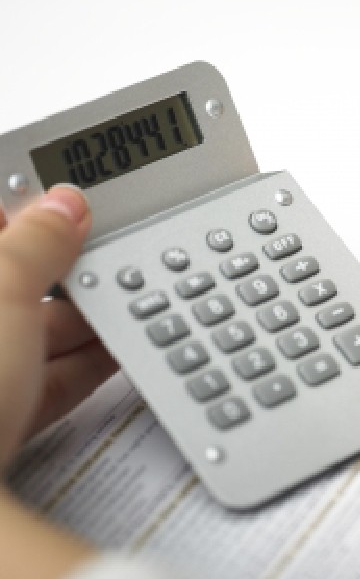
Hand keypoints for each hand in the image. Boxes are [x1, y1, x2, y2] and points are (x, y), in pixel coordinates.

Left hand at [0, 186, 116, 469]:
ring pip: (31, 331)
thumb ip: (36, 243)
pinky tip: (117, 349)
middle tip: (104, 256)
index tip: (63, 203)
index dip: (21, 207)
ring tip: (126, 302)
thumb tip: (64, 206)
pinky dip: (82, 363)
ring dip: (81, 320)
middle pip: (13, 281)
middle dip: (63, 270)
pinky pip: (45, 375)